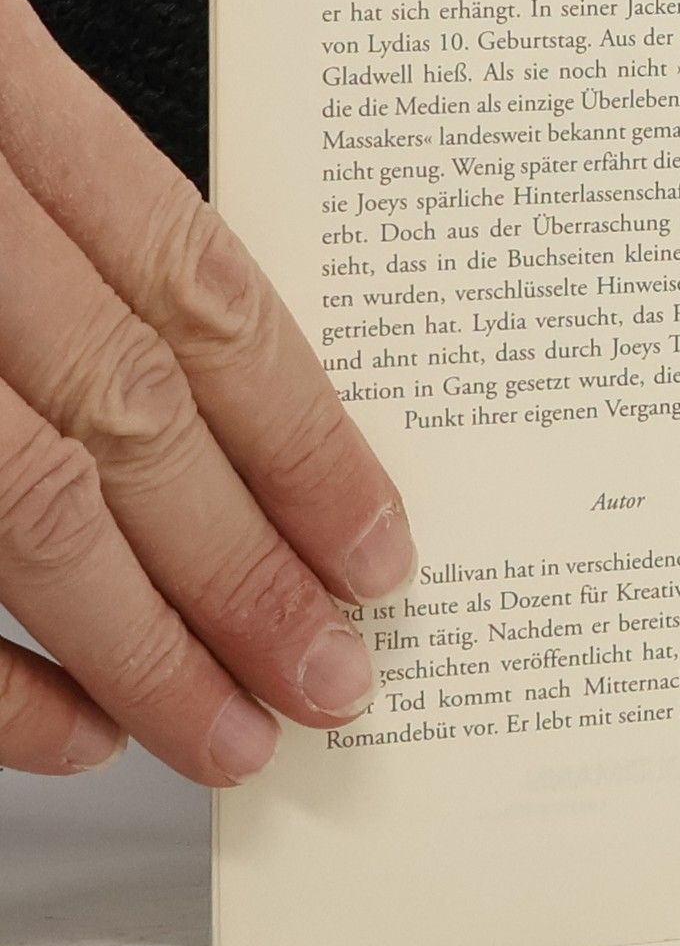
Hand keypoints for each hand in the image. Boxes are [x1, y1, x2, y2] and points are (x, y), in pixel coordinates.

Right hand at [0, 0, 414, 782]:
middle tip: (342, 679)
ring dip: (143, 644)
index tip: (379, 547)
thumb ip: (54, 211)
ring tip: (240, 734)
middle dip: (247, 568)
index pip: (197, 285)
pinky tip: (70, 726)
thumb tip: (214, 403)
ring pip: (23, 506)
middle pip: (127, 413)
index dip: (305, 432)